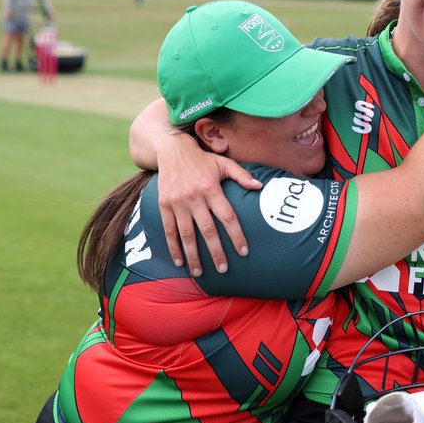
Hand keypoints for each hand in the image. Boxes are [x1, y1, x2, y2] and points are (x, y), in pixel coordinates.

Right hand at [154, 137, 259, 275]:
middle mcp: (194, 197)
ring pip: (186, 234)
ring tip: (200, 273)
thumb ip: (242, 176)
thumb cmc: (202, 159)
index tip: (244, 251)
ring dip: (193, 255)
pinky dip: (173, 247)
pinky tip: (179, 262)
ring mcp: (177, 203)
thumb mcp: (223, 163)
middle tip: (223, 269)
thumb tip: (260, 186)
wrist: (171, 149)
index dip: (236, 235)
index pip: (227, 217)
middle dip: (216, 252)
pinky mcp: (164, 205)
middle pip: (207, 230)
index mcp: (212, 189)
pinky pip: (168, 230)